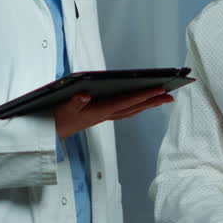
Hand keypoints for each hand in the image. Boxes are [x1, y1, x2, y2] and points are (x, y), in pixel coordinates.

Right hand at [53, 87, 173, 139]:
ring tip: (162, 99)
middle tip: (170, 95)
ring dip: (148, 104)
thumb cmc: (58, 118)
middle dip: (153, 101)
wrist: (52, 132)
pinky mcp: (102, 115)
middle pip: (135, 107)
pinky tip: (141, 104)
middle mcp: (106, 115)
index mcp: (100, 111)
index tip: (159, 90)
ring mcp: (105, 116)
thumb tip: (85, 95)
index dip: (144, 95)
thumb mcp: (64, 107)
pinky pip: (125, 111)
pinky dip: (137, 106)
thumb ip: (74, 101)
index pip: (127, 102)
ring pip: (132, 110)